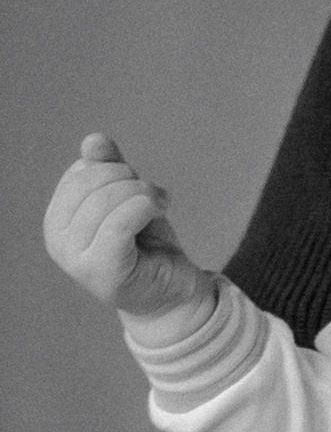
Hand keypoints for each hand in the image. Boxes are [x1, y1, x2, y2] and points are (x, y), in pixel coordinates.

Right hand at [44, 135, 214, 321]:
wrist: (172, 291)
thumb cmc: (148, 245)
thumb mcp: (127, 198)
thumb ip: (109, 169)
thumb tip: (93, 140)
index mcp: (57, 220)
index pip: (80, 172)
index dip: (114, 169)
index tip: (139, 185)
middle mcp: (57, 240)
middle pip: (91, 182)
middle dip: (130, 179)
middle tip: (154, 195)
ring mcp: (74, 259)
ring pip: (107, 199)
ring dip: (144, 193)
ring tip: (160, 205)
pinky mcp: (100, 271)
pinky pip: (119, 223)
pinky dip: (145, 208)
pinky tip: (160, 212)